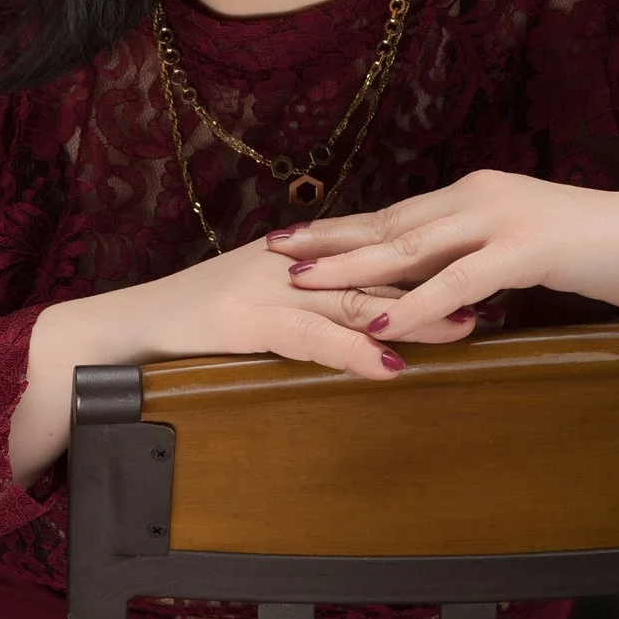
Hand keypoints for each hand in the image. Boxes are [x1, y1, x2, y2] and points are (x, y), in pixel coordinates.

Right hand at [131, 232, 480, 381]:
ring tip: (465, 326)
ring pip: (356, 300)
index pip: (373, 251)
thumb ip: (304, 304)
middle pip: (378, 270)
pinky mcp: (246, 320)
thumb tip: (356, 315)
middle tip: (496, 290)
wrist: (122, 330)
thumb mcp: (256, 305)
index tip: (481, 264)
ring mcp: (269, 289)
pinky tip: (389, 366)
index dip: (429, 257)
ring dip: (414, 316)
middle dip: (440, 281)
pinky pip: (312, 337)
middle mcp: (290, 263)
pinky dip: (354, 352)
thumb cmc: (189, 324)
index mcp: (296, 255)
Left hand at [266, 170, 618, 342]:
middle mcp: (479, 197)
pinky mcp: (526, 248)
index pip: (396, 213)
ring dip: (352, 266)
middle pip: (388, 221)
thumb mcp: (527, 252)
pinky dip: (413, 301)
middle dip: (328, 239)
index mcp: (476, 195)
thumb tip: (446, 288)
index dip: (343, 227)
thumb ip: (483, 261)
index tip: (294, 237)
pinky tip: (378, 319)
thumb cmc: (599, 252)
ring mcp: (501, 218)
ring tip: (303, 281)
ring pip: (410, 244)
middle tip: (272, 250)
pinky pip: (457, 280)